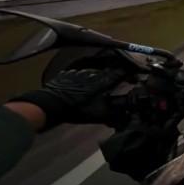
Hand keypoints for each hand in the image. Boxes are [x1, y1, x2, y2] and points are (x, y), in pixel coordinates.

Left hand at [7, 66, 125, 130]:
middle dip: (114, 70)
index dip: (126, 72)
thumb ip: (111, 113)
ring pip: (93, 70)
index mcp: (100, 83)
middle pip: (106, 69)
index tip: (134, 71)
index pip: (117, 74)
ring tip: (103, 76)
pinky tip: (84, 78)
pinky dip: (85, 74)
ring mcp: (78, 72)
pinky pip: (80, 71)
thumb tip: (125, 114)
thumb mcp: (96, 115)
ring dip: (99, 72)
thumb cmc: (74, 110)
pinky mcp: (67, 73)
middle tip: (120, 73)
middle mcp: (91, 74)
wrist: (49, 105)